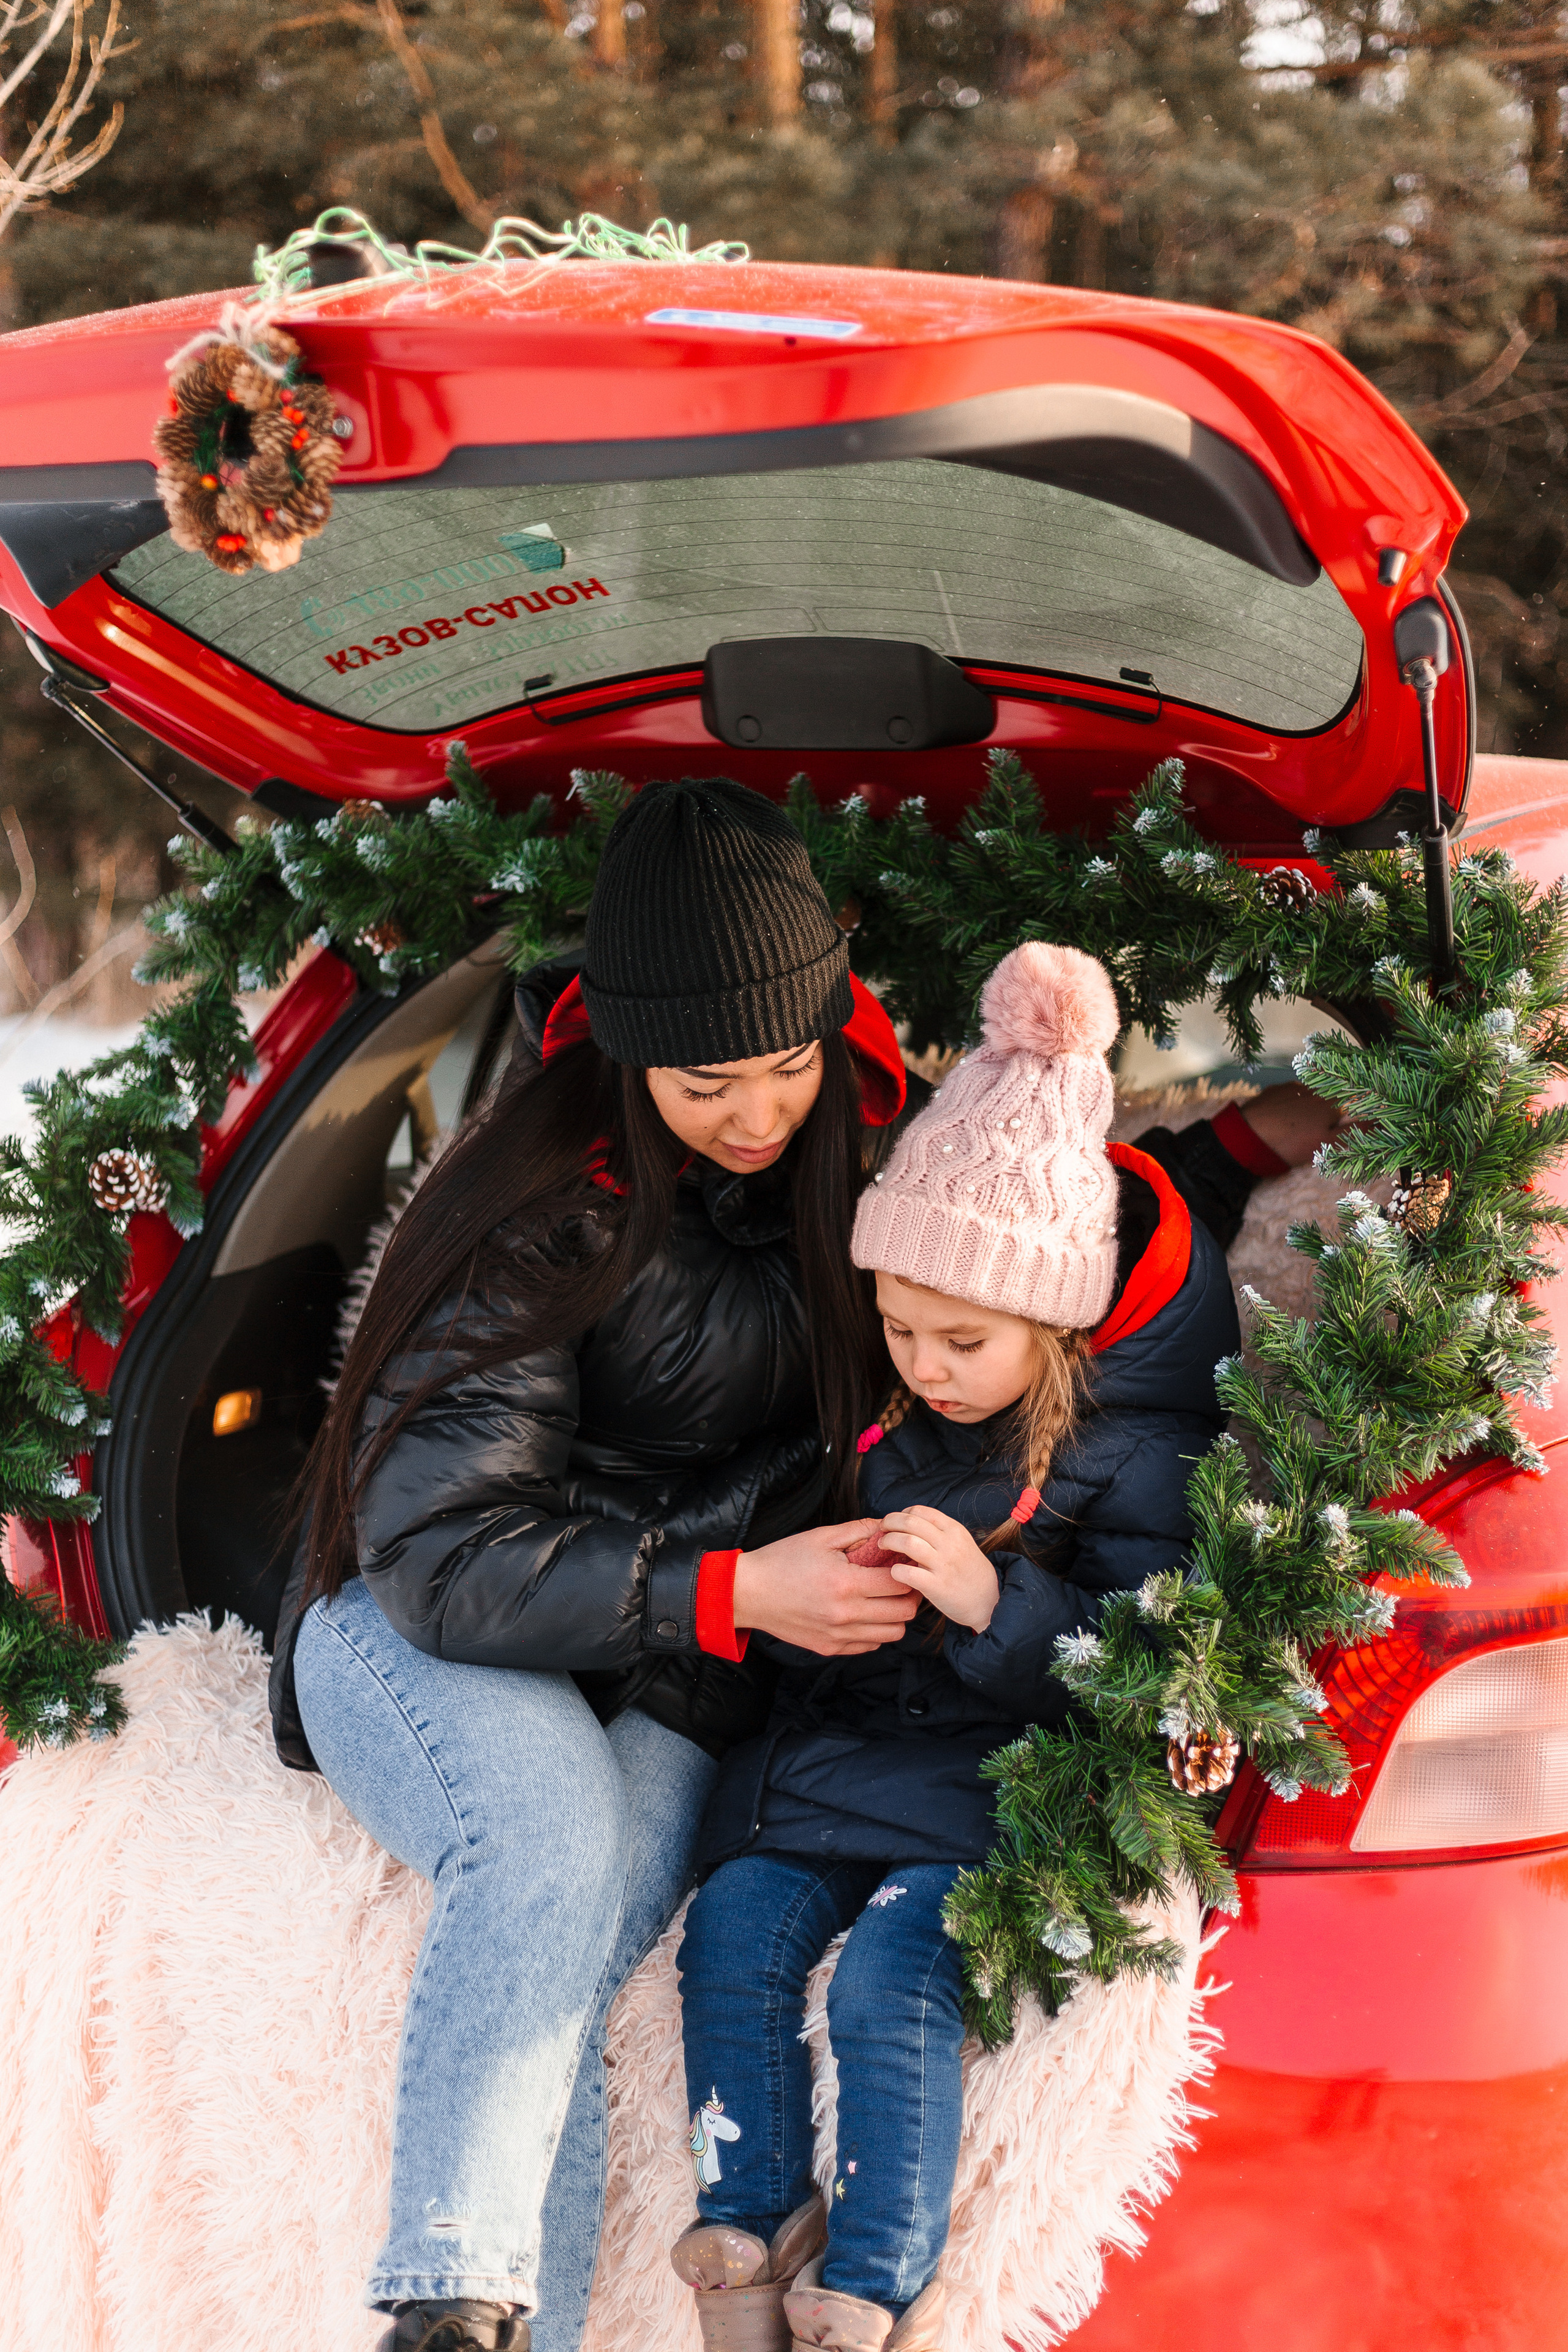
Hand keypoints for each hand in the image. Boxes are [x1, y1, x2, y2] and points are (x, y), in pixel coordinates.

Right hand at [733, 1519, 919, 1655]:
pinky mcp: (829, 1648)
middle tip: (904, 1580)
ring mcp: (838, 1636)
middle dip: (910, 1594)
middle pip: (903, 1613)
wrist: (749, 1593)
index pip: (899, 1583)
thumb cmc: (782, 1561)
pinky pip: (869, 1646)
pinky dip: (876, 1631)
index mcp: (846, 1583)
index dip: (909, 1570)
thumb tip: (886, 1526)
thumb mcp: (820, 1537)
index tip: (907, 1562)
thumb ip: (858, 1530)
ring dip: (896, 1616)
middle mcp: (846, 1614)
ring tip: (886, 1598)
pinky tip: (865, 1613)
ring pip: (892, 1635)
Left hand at [877, 1506, 1000, 1632]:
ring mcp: (943, 1565)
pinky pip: (908, 1572)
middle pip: (910, 1521)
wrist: (990, 1602)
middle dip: (889, 1522)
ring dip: (888, 1541)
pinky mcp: (937, 1587)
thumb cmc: (970, 1572)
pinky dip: (895, 1570)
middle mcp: (949, 1544)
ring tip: (882, 1546)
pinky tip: (894, 1573)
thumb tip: (910, 1523)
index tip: (894, 1522)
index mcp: (954, 1530)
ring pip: (907, 1542)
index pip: (921, 1511)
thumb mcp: (961, 1543)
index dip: (902, 1513)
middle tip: (881, 1530)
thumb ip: (940, 1533)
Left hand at [1235, 1081, 1349, 1171]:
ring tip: (1304, 1127)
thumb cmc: (1290, 1142)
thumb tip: (1379, 1120)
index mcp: (1330, 1101)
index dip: (1356, 1114)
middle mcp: (1314, 1089)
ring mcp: (1292, 1088)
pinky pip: (1291, 1096)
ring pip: (1312, 1096)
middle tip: (1323, 1131)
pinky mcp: (1273, 1091)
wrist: (1245, 1136)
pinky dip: (1294, 1106)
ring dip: (1313, 1108)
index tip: (1349, 1128)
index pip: (1354, 1102)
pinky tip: (1286, 1120)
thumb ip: (1355, 1131)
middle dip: (1334, 1112)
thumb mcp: (1327, 1143)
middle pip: (1333, 1098)